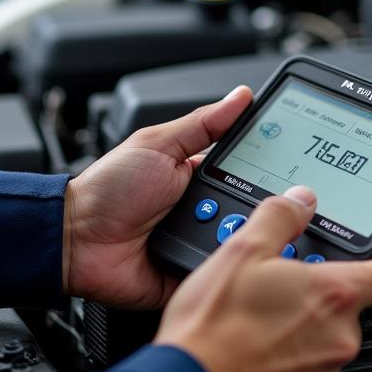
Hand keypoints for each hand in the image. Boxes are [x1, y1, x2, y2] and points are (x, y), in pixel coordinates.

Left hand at [62, 85, 252, 307]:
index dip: (270, 169)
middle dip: (258, 207)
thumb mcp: (158, 145)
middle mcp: (204, 210)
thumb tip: (241, 96)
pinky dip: (226, 270)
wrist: (76, 240)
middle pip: (251, 209)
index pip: (248, 171)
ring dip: (242, 237)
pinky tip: (233, 262)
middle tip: (266, 202)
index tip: (296, 166)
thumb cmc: (109, 189)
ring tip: (237, 228)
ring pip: (241, 242)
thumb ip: (203, 123)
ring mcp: (197, 243)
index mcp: (200, 175)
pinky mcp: (189, 274)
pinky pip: (218, 275)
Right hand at [155, 187, 371, 371]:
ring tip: (257, 320)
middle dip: (321, 292)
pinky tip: (253, 350)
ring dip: (302, 326)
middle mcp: (340, 337)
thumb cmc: (214, 328)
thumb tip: (300, 200)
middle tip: (280, 285)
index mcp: (335, 294)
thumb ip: (279, 217)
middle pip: (351, 304)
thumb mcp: (241, 251)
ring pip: (326, 338)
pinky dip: (287, 359)